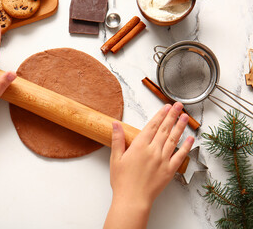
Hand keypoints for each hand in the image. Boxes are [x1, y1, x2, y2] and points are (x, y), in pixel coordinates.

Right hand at [105, 102, 193, 228]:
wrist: (132, 199)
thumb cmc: (122, 181)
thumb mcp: (115, 158)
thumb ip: (117, 139)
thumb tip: (115, 123)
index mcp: (139, 146)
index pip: (152, 126)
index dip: (160, 115)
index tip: (166, 106)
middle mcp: (153, 151)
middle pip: (164, 129)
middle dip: (172, 116)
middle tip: (178, 105)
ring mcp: (163, 160)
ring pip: (173, 139)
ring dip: (180, 127)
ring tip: (185, 116)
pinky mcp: (170, 170)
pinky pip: (180, 156)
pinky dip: (186, 146)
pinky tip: (190, 138)